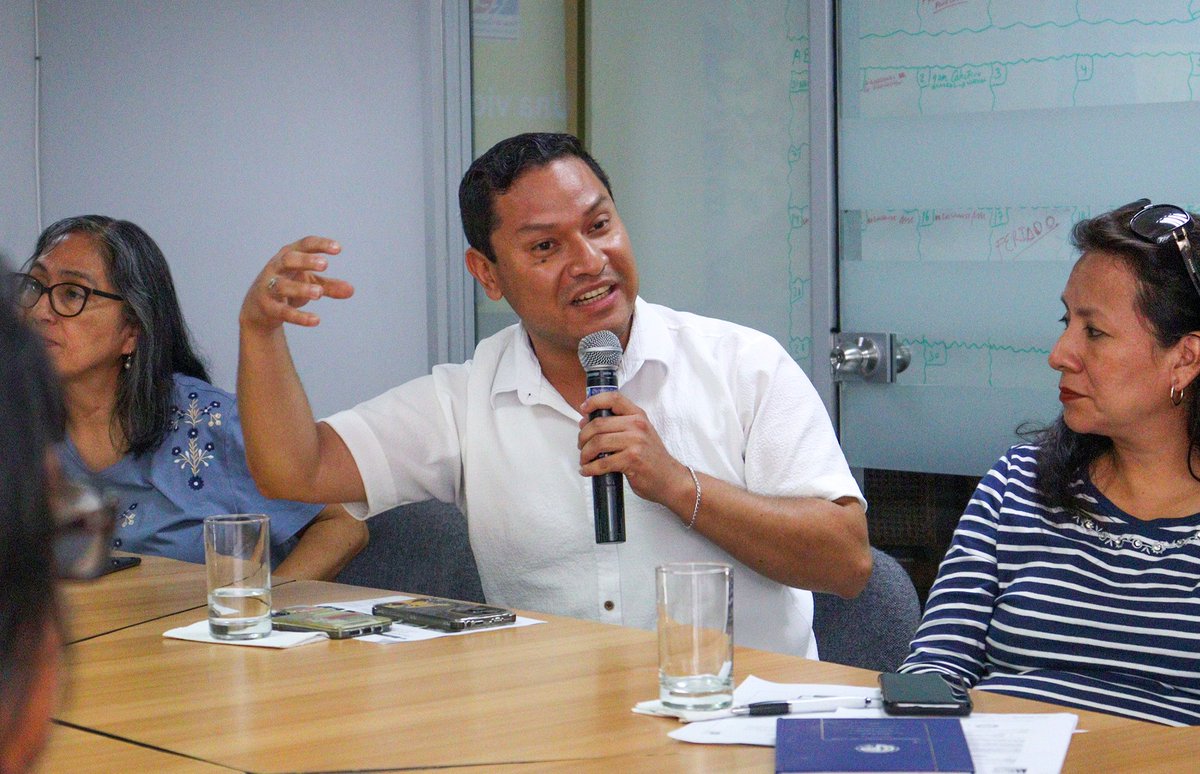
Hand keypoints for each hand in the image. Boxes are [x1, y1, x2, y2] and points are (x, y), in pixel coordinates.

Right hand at [239, 236, 354, 330]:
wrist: (258, 308)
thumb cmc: (287, 286)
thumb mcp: (309, 283)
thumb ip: (329, 286)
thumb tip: (351, 290)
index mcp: (288, 255)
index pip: (304, 245)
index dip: (320, 245)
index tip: (338, 249)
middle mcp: (276, 268)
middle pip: (288, 260)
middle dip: (305, 261)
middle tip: (325, 265)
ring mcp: (269, 287)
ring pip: (283, 286)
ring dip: (301, 289)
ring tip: (319, 293)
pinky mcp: (268, 307)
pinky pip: (283, 311)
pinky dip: (299, 316)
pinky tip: (315, 320)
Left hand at [577, 391, 689, 508]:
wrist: (670, 479)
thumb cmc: (652, 458)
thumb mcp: (639, 434)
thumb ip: (616, 425)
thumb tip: (586, 421)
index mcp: (638, 416)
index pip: (614, 399)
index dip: (595, 401)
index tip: (583, 409)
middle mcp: (637, 426)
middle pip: (598, 424)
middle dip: (583, 436)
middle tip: (581, 446)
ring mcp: (635, 442)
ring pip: (597, 443)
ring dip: (585, 454)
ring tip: (584, 460)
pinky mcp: (631, 460)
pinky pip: (602, 462)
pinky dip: (590, 468)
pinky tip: (588, 470)